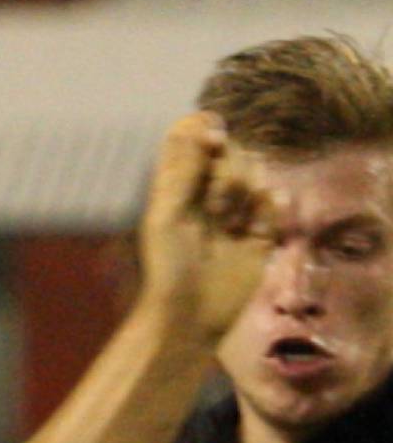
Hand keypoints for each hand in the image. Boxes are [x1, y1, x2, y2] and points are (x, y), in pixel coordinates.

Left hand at [136, 110, 277, 349]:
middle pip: (232, 153)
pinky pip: (275, 201)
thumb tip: (203, 124)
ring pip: (254, 174)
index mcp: (179, 187)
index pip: (197, 138)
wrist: (191, 318)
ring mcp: (236, 213)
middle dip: (227, 174)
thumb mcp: (167, 217)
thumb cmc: (168, 269)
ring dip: (245, 193)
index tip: (214, 140)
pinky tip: (258, 225)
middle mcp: (208, 194)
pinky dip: (272, 205)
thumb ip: (184, 170)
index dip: (208, 131)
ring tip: (231, 225)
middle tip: (215, 208)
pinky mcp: (260, 233)